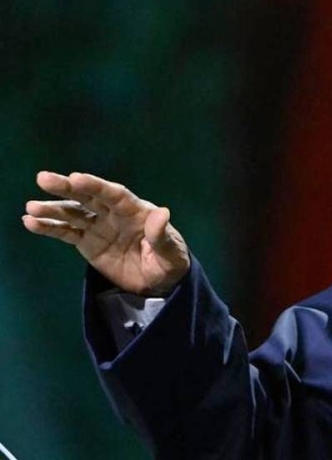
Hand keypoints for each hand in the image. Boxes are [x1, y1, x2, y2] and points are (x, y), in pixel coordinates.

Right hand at [23, 171, 190, 294]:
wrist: (159, 282)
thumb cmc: (170, 262)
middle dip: (67, 188)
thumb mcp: (171, 253)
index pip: (115, 195)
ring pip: (73, 213)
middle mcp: (115, 215)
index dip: (96, 186)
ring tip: (31, 208)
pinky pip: (67, 232)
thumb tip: (162, 214)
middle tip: (43, 179)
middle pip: (89, 197)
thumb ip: (162, 235)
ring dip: (52, 209)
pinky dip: (49, 227)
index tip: (76, 178)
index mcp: (137, 211)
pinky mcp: (88, 242)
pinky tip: (31, 223)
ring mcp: (100, 227)